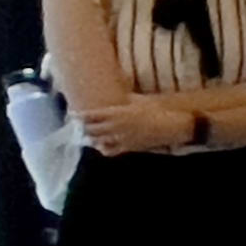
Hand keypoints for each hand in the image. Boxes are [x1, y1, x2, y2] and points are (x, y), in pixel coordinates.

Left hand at [79, 97, 197, 154]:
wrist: (173, 127)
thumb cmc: (159, 110)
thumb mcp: (142, 100)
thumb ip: (127, 99)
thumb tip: (119, 96)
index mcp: (118, 113)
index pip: (92, 115)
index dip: (80, 115)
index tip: (72, 113)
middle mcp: (116, 126)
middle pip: (91, 129)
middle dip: (82, 127)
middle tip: (76, 125)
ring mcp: (121, 138)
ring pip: (98, 140)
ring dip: (90, 138)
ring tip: (85, 135)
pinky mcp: (128, 147)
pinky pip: (110, 150)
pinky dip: (103, 148)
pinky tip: (102, 145)